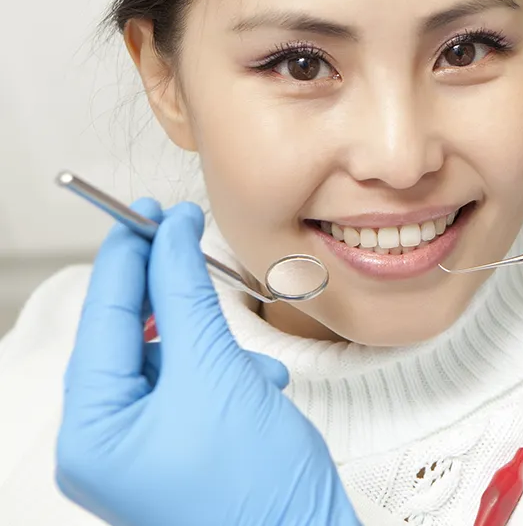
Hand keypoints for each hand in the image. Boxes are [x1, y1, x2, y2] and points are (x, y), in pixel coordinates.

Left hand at [57, 200, 359, 525]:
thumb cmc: (254, 487)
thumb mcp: (214, 371)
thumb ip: (185, 294)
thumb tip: (169, 235)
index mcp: (92, 432)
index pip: (103, 318)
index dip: (127, 255)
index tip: (146, 209)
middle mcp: (107, 441)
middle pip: (128, 334)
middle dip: (165, 289)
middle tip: (178, 230)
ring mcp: (143, 444)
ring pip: (165, 354)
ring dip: (206, 336)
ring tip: (242, 355)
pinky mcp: (180, 442)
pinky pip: (192, 378)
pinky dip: (224, 366)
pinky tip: (255, 382)